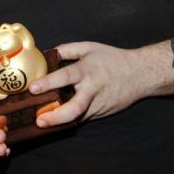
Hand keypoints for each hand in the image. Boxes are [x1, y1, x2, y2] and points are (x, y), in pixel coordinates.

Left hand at [28, 41, 145, 126]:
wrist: (140, 74)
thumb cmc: (113, 59)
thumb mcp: (89, 48)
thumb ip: (66, 50)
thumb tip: (46, 54)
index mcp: (87, 70)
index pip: (66, 76)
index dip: (48, 82)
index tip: (33, 88)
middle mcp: (92, 89)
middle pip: (75, 107)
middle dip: (56, 117)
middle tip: (39, 120)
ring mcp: (97, 104)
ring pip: (77, 118)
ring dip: (59, 123)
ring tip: (42, 125)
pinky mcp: (101, 113)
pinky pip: (82, 119)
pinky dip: (68, 122)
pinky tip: (55, 124)